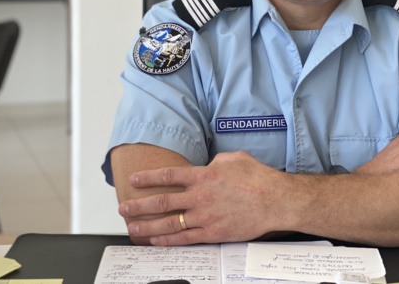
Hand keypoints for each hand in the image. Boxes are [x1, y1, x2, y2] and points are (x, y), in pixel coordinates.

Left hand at [118, 151, 284, 245]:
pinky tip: (156, 240)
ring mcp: (205, 217)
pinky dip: (167, 240)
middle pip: (162, 202)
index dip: (148, 178)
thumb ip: (216, 161)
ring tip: (132, 227)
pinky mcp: (212, 233)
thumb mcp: (235, 158)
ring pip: (168, 223)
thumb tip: (207, 165)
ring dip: (147, 226)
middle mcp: (200, 197)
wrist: (274, 201)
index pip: (169, 176)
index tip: (135, 179)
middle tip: (124, 207)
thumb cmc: (258, 178)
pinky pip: (184, 238)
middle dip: (139, 205)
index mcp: (204, 176)